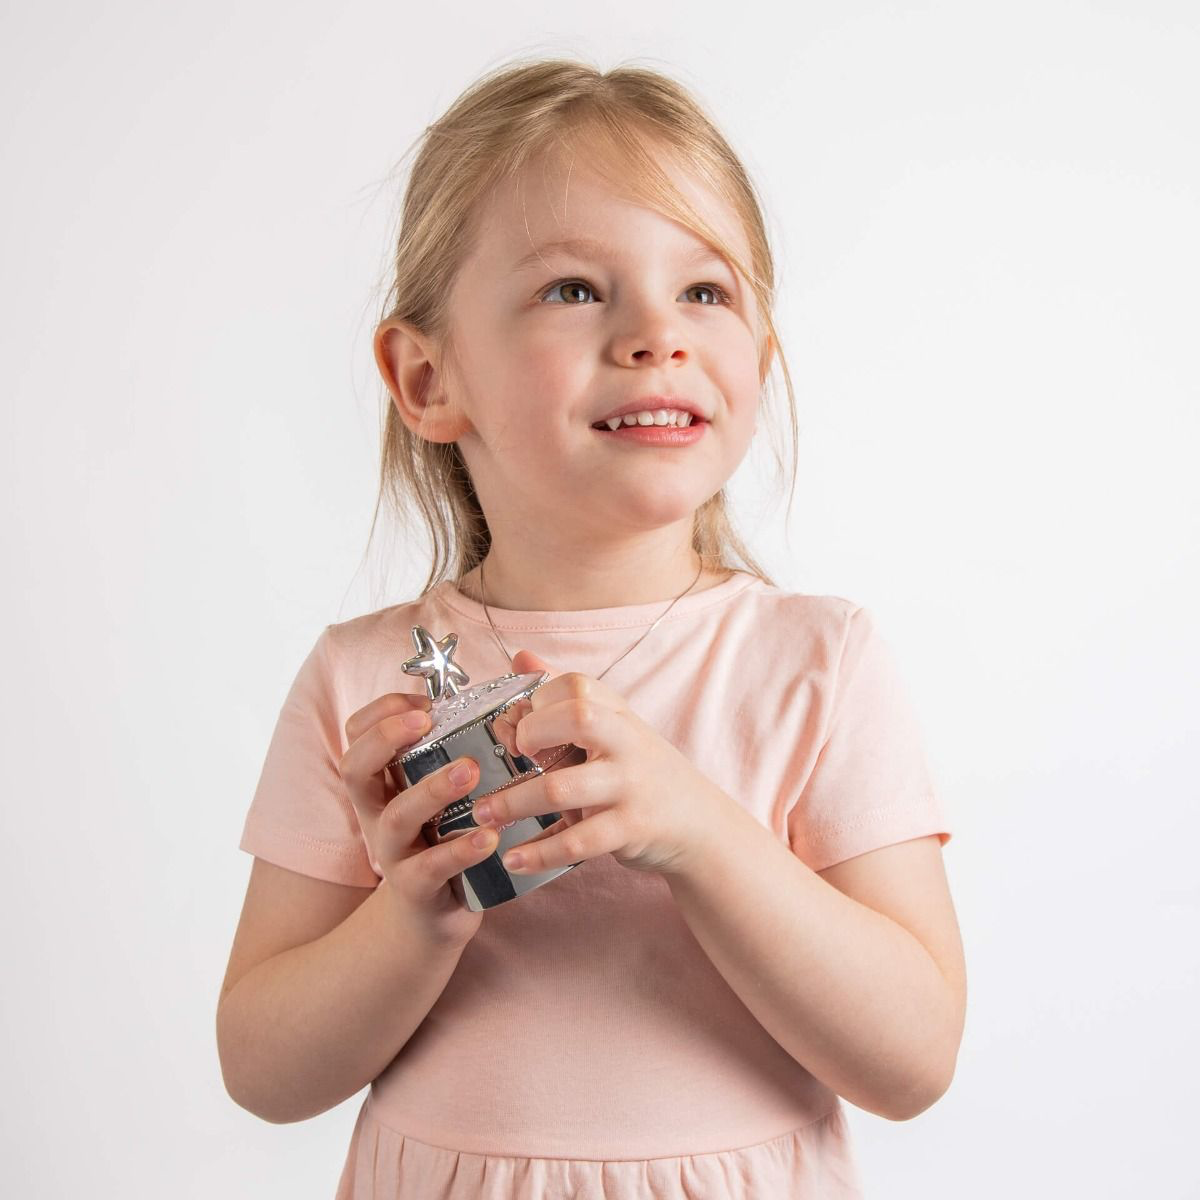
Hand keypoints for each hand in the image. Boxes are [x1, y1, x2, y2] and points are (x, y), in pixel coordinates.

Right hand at [340, 691, 493, 948]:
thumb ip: (461, 745)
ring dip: (431, 789)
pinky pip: (430, 868)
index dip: (380, 713)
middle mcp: (377, 813)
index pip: (356, 736)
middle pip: (355, 768)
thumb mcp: (440, 792)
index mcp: (381, 784)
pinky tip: (487, 837)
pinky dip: (458, 851)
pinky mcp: (416, 889)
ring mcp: (393, 853)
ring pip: (396, 816)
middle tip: (424, 720)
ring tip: (469, 771)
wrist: (430, 919)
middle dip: (384, 739)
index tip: (420, 702)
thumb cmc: (445, 837)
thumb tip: (513, 677)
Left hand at [472, 650, 726, 877]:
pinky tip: (514, 859)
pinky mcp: (630, 829)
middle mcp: (627, 744)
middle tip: (511, 754)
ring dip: (514, 803)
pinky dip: (540, 853)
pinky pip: (577, 842)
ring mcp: (629, 786)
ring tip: (485, 815)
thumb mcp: (614, 728)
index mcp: (619, 715)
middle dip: (531, 732)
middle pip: (577, 718)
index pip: (577, 686)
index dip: (541, 699)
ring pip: (561, 788)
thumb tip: (522, 657)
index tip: (520, 721)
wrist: (700, 825)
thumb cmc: (642, 772)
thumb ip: (568, 697)